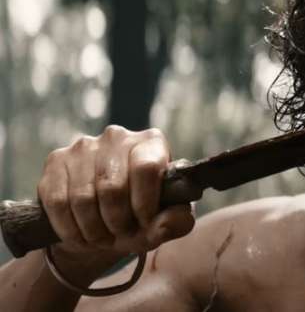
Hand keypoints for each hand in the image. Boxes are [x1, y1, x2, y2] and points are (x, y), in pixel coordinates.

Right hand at [37, 126, 194, 260]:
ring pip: (83, 198)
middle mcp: (117, 136)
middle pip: (113, 187)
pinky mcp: (56, 160)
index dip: (145, 202)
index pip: (146, 167)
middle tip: (120, 234)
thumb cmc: (140, 216)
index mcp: (151, 142)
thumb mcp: (163, 223)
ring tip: (102, 238)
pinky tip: (80, 236)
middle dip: (117, 221)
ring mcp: (84, 146)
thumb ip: (177, 222)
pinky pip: (57, 202)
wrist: (101, 219)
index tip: (144, 222)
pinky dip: (69, 228)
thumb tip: (174, 218)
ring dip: (93, 229)